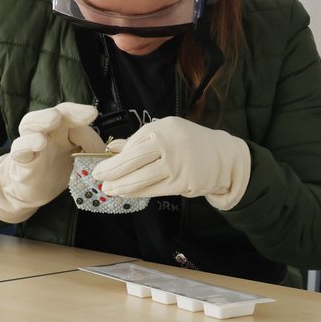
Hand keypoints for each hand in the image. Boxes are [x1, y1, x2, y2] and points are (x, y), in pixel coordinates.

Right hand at [0, 103, 105, 222]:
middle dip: (69, 112)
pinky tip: (39, 143)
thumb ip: (91, 151)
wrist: (35, 191)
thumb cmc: (59, 170)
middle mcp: (46, 132)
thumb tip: (106, 150)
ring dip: (42, 119)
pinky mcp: (21, 160)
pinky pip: (20, 148)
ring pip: (30, 124)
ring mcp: (31, 144)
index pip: (70, 114)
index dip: (81, 113)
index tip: (93, 114)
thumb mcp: (81, 160)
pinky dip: (28, 144)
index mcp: (62, 130)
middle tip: (85, 114)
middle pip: (53, 113)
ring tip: (54, 119)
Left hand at [93, 117, 250, 210]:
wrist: (222, 157)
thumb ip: (140, 140)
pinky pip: (153, 190)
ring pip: (141, 179)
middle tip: (97, 178)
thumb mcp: (167, 131)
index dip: (115, 158)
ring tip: (108, 190)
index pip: (133, 144)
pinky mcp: (182, 183)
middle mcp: (169, 145)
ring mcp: (177, 165)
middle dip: (112, 171)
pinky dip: (137, 192)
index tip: (101, 166)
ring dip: (121, 186)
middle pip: (133, 161)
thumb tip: (113, 149)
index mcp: (163, 128)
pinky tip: (126, 193)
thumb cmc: (189, 142)